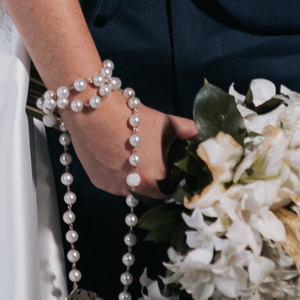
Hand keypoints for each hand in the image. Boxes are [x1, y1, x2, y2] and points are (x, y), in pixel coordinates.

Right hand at [67, 97, 198, 200]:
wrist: (91, 109)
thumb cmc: (132, 116)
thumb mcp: (167, 123)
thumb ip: (191, 134)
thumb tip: (208, 137)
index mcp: (154, 181)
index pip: (171, 191)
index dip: (174, 179)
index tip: (172, 166)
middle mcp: (132, 191)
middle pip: (150, 190)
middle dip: (154, 175)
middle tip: (153, 156)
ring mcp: (112, 188)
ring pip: (131, 186)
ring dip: (135, 174)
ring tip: (132, 150)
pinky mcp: (97, 181)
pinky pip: (113, 181)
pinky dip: (117, 171)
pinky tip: (115, 152)